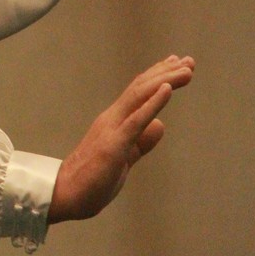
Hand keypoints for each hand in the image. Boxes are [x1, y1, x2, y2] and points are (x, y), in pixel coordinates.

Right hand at [48, 55, 194, 223]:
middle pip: (141, 88)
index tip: (177, 63)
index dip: (158, 76)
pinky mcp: (113, 145)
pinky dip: (152, 102)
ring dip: (164, 80)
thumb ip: (141, 142)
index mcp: (114, 121)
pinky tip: (167, 89)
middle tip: (189, 61)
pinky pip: (136, 120)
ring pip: (140, 96)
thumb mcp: (124, 158)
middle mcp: (112, 118)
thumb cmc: (92, 179)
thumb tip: (160, 125)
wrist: (65, 195)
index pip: (138, 92)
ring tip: (186, 69)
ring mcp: (112, 129)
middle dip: (167, 73)